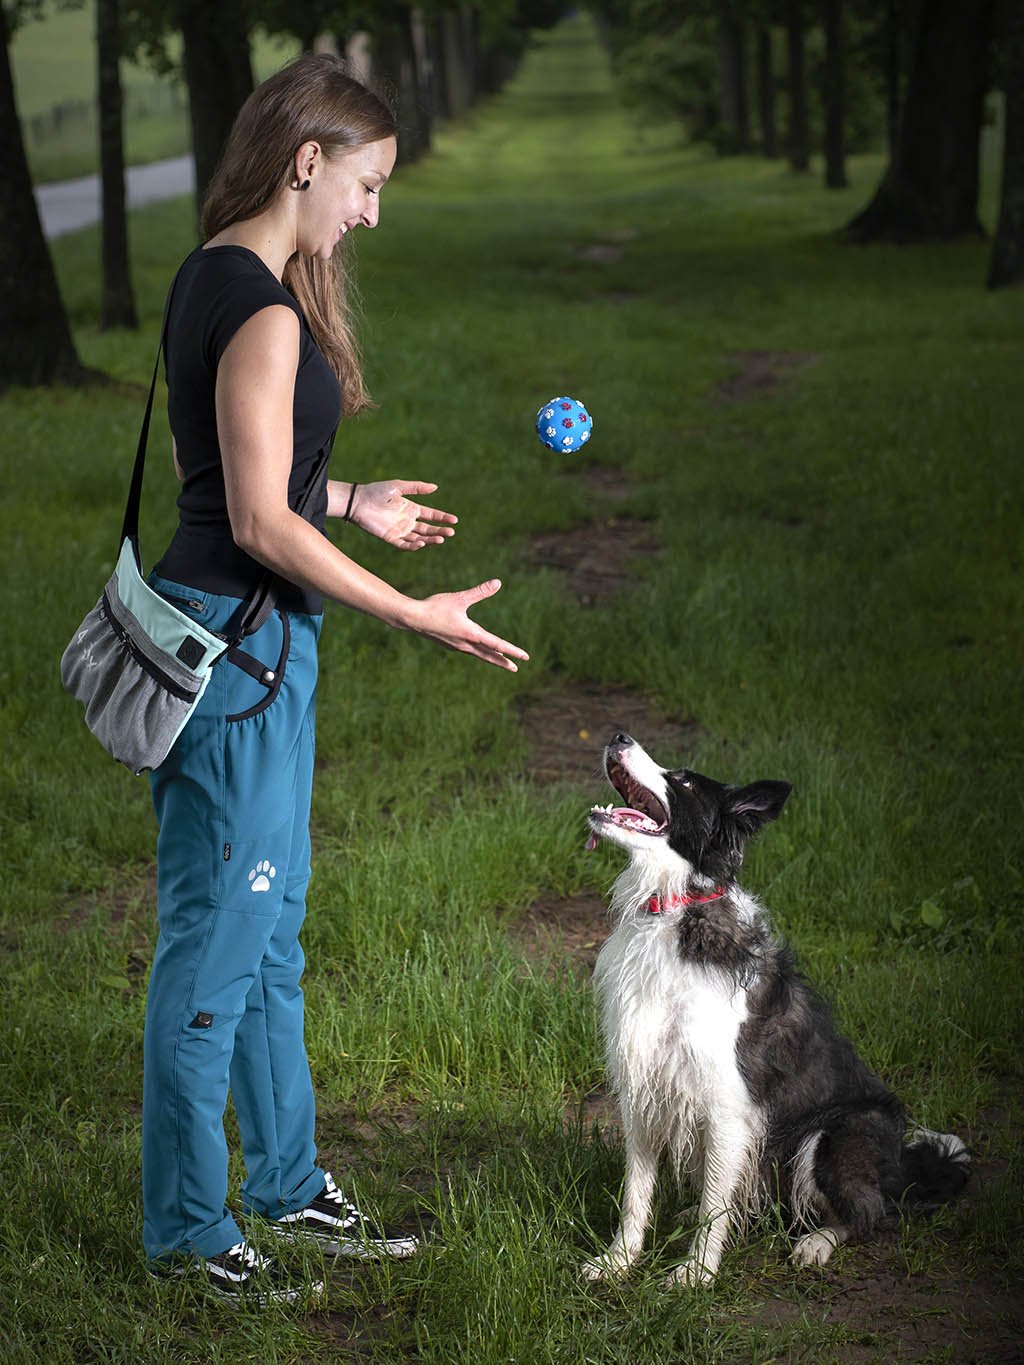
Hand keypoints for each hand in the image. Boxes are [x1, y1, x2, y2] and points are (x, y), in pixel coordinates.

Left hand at [345, 480, 457, 549]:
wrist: (358, 501)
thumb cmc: (376, 491)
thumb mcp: (399, 487)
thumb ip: (417, 488)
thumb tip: (436, 487)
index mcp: (411, 509)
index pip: (431, 515)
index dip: (442, 518)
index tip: (454, 520)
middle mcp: (407, 521)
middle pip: (428, 529)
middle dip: (440, 531)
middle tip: (451, 532)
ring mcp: (400, 531)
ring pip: (419, 538)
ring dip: (430, 540)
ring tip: (441, 539)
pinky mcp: (391, 538)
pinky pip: (405, 545)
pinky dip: (414, 546)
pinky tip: (422, 542)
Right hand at [410, 579, 528, 670]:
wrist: (413, 619)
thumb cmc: (436, 607)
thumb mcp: (460, 598)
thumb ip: (480, 592)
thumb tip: (498, 583)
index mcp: (471, 634)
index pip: (497, 645)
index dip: (512, 651)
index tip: (525, 657)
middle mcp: (466, 644)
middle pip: (489, 656)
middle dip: (503, 662)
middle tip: (515, 668)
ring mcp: (457, 646)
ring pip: (479, 655)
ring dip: (491, 658)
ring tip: (501, 661)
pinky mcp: (450, 645)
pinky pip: (469, 651)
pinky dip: (478, 653)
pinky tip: (477, 650)